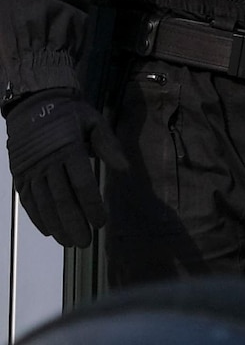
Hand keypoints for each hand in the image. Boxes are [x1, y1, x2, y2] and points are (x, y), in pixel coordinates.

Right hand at [4, 88, 127, 247]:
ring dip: (56, 225)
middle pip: (61, 199)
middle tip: (85, 242)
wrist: (35, 102)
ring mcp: (30, 170)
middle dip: (74, 223)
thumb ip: (108, 145)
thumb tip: (124, 168)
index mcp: (68, 149)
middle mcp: (47, 162)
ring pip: (43, 204)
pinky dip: (37, 217)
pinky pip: (28, 200)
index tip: (101, 222)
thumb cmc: (70, 113)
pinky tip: (49, 230)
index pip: (82, 185)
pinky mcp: (19, 175)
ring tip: (69, 242)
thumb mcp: (94, 121)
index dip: (91, 206)